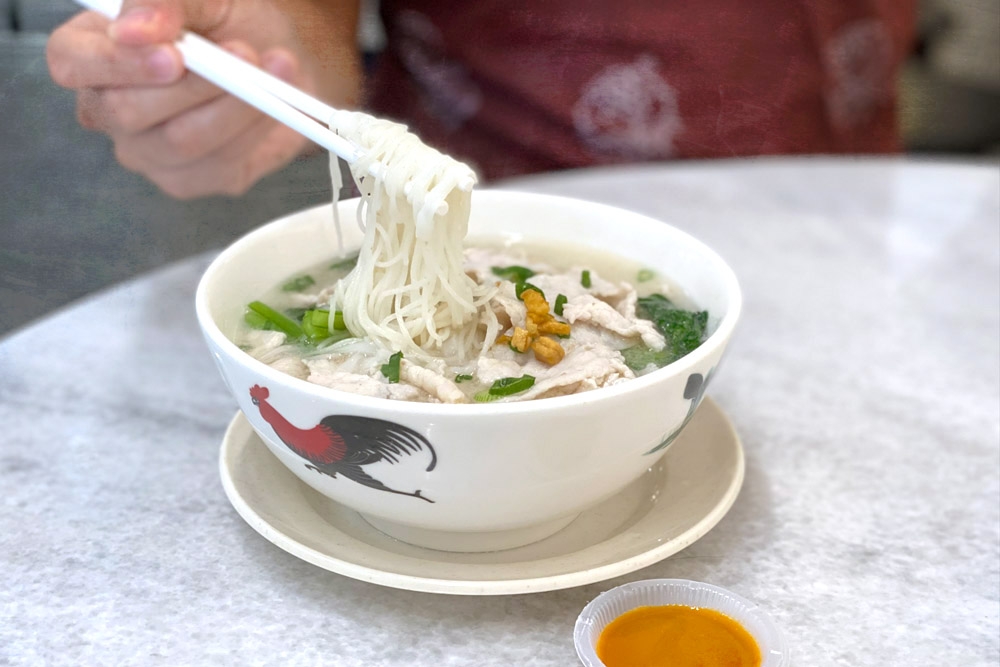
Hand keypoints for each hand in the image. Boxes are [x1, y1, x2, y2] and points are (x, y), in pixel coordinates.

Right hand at [46, 0, 315, 198]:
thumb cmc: (226, 24)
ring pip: (180, 142)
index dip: (116, 62)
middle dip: (194, 84)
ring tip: (272, 68)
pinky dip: (255, 129)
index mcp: (90, 52)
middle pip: (126, 111)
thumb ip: (165, 3)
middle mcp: (108, 109)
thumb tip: (138, 30)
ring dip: (235, 104)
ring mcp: (147, 152)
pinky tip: (275, 101)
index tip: (173, 54)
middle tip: (242, 52)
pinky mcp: (191, 180)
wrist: (276, 58)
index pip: (71, 62)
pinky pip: (219, 164)